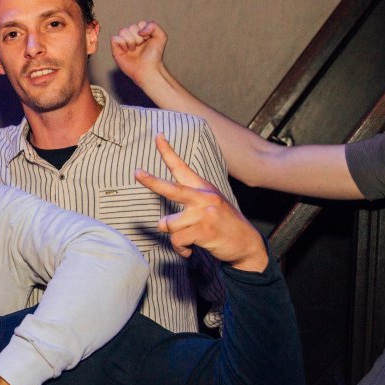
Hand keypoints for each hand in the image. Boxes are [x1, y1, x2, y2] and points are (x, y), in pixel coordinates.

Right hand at [110, 20, 167, 83]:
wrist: (148, 69)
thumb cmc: (154, 56)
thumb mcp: (161, 37)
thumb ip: (153, 25)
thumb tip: (139, 30)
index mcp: (141, 32)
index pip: (140, 23)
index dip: (145, 32)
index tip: (148, 41)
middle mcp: (131, 36)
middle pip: (131, 27)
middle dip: (138, 38)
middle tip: (141, 47)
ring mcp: (123, 42)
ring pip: (123, 31)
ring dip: (131, 42)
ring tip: (134, 50)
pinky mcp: (116, 49)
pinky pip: (115, 38)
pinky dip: (122, 44)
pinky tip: (126, 51)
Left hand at [134, 135, 267, 272]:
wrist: (248, 244)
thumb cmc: (222, 225)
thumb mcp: (210, 206)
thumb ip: (187, 207)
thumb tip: (161, 223)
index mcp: (203, 188)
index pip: (182, 167)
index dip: (167, 152)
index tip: (158, 136)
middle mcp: (204, 197)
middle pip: (170, 189)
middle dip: (151, 182)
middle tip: (136, 173)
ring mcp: (205, 213)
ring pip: (168, 224)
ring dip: (174, 236)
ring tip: (188, 239)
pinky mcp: (205, 231)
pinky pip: (177, 240)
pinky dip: (180, 249)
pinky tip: (191, 249)